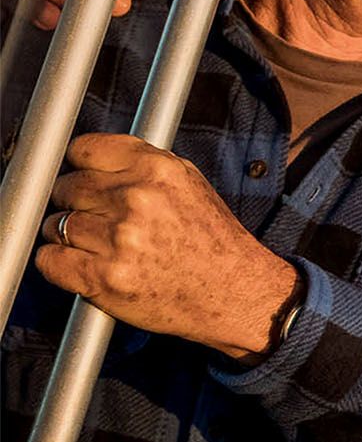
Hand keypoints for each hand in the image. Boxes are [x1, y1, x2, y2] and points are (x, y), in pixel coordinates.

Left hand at [36, 133, 296, 360]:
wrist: (234, 291)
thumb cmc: (213, 241)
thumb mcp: (188, 184)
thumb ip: (142, 166)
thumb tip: (93, 159)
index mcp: (157, 168)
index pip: (84, 150)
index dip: (79, 166)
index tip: (82, 177)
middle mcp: (135, 198)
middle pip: (66, 187)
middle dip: (73, 202)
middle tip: (94, 219)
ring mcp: (117, 239)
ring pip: (55, 224)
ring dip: (66, 236)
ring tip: (96, 246)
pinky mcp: (102, 277)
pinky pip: (48, 260)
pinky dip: (57, 263)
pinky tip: (82, 265)